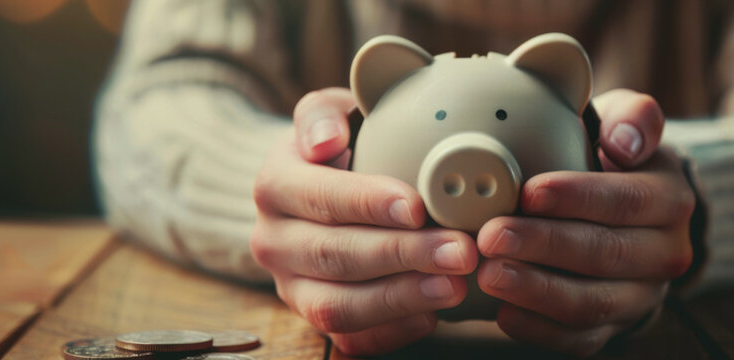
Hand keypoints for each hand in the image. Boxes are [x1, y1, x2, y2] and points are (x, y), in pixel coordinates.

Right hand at [250, 88, 478, 355]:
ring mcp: (291, 286)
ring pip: (337, 305)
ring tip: (454, 286)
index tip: (418, 206)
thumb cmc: (341, 147)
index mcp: (274, 186)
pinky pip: (348, 338)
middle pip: (333, 255)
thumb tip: (324, 141)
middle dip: (401, 255)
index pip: (319, 197)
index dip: (368, 203)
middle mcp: (273, 241)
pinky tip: (433, 314)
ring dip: (401, 299)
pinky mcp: (314, 316)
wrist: (323, 188)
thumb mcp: (328, 114)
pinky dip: (391, 331)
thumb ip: (322, 115)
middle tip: (459, 251)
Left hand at [476, 89, 695, 356]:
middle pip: (607, 254)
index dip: (578, 197)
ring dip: (538, 291)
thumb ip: (633, 117)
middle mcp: (666, 253)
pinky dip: (540, 330)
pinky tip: (502, 313)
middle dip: (545, 246)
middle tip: (491, 236)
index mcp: (670, 199)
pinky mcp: (615, 327)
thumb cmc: (611, 159)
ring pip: (594, 303)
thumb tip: (625, 141)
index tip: (529, 191)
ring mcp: (641, 297)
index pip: (627, 201)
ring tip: (490, 275)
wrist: (628, 212)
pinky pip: (581, 339)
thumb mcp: (626, 124)